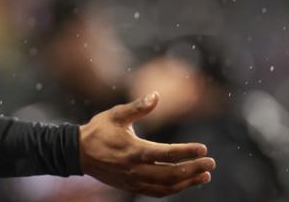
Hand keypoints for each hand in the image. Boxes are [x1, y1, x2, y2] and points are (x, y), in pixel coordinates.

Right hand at [78, 91, 214, 196]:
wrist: (77, 153)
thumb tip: (156, 95)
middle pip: (171, 174)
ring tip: (205, 175)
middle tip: (211, 163)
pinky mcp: (131, 186)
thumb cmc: (98, 130)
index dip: (187, 152)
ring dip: (188, 182)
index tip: (203, 148)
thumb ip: (138, 107)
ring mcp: (133, 181)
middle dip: (194, 169)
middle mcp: (135, 169)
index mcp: (133, 150)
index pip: (167, 153)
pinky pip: (157, 192)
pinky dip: (174, 189)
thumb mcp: (115, 114)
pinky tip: (186, 182)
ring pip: (166, 187)